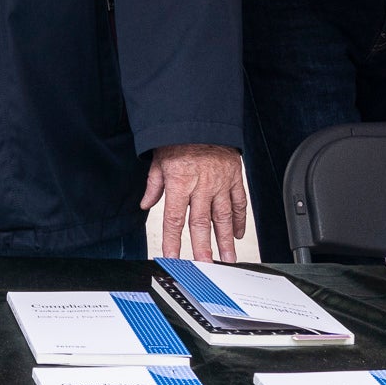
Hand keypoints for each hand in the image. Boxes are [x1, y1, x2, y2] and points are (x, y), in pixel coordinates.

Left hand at [141, 144, 246, 260]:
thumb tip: (146, 204)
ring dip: (225, 240)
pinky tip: (237, 234)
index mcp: (180, 182)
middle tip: (206, 266)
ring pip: (223, 217)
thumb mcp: (158, 159)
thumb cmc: (179, 137)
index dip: (172, 241)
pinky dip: (239, 219)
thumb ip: (154, 185)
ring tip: (227, 258)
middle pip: (201, 223)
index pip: (174, 219)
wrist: (202, 117)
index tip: (172, 257)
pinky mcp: (234, 178)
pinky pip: (238, 202)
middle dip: (203, 248)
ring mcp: (220, 183)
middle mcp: (201, 186)